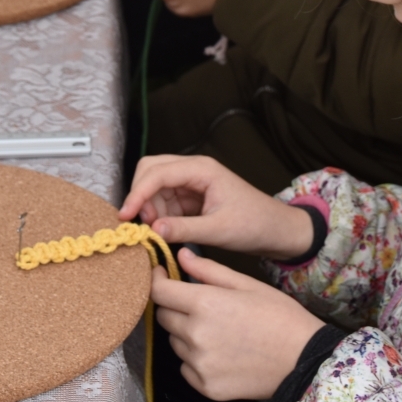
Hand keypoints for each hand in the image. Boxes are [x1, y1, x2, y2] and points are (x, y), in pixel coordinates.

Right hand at [121, 154, 313, 259]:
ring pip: (154, 187)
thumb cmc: (254, 224)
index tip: (125, 216)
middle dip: (142, 196)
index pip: (157, 172)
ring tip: (161, 233)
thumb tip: (153, 230)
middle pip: (151, 170)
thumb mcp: (219, 230)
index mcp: (202, 169)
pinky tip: (167, 231)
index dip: (138, 193)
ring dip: (151, 209)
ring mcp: (191, 182)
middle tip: (145, 225)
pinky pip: (165, 201)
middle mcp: (193, 170)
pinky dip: (160, 215)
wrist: (276, 230)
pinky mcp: (191, 197)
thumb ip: (184, 230)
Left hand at [152, 249, 325, 400]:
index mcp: (204, 304)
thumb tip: (180, 255)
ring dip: (186, 333)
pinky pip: (186, 368)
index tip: (160, 275)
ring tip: (217, 331)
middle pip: (164, 317)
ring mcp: (199, 364)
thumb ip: (209, 270)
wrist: (303, 360)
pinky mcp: (205, 387)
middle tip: (197, 305)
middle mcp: (195, 335)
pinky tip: (221, 353)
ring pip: (175, 342)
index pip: (159, 291)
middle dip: (174, 306)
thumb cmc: (278, 315)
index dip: (156, 280)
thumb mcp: (247, 284)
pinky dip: (196, 359)